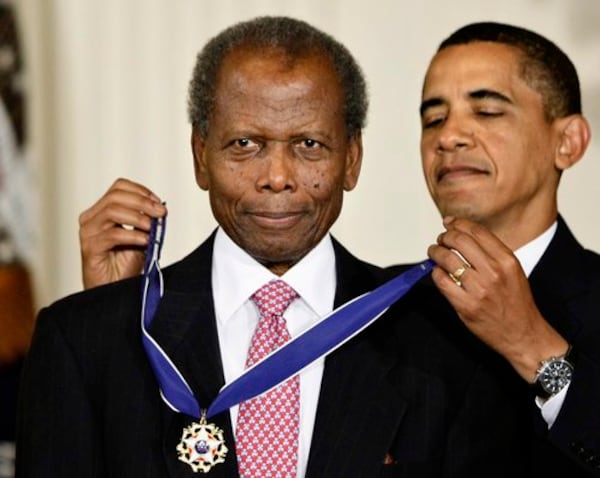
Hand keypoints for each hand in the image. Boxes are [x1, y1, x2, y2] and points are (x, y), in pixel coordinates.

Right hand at [79, 178, 166, 288]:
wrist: (115, 289)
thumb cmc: (124, 264)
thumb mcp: (141, 236)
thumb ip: (147, 221)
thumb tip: (160, 208)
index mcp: (102, 211)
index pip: (119, 187)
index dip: (141, 191)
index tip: (159, 203)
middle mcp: (91, 218)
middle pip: (115, 196)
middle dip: (143, 202)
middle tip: (160, 213)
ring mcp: (88, 232)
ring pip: (112, 211)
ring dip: (138, 217)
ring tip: (152, 228)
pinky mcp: (90, 248)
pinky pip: (112, 235)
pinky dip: (132, 235)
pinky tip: (145, 241)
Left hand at [427, 217, 567, 382]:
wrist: (523, 334)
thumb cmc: (516, 302)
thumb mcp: (513, 270)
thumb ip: (491, 253)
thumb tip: (464, 234)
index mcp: (507, 260)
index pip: (476, 231)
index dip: (458, 223)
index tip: (449, 222)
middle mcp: (493, 272)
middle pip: (459, 241)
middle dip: (445, 236)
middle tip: (441, 240)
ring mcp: (479, 289)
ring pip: (447, 259)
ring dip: (435, 252)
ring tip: (434, 253)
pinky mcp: (466, 305)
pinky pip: (441, 281)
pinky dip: (436, 273)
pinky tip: (438, 273)